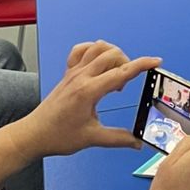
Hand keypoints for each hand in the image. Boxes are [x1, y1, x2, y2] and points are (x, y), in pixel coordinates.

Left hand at [16, 41, 159, 160]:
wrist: (33, 134)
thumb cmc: (59, 136)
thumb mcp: (91, 138)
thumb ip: (118, 138)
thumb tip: (137, 142)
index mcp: (89, 91)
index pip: (121, 72)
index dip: (142, 65)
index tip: (156, 61)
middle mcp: (82, 76)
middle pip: (112, 54)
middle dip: (127, 63)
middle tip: (125, 85)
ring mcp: (73, 72)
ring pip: (98, 47)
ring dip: (112, 54)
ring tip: (113, 74)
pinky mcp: (67, 72)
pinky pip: (81, 50)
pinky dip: (93, 50)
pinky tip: (98, 64)